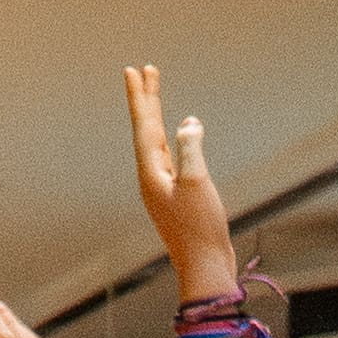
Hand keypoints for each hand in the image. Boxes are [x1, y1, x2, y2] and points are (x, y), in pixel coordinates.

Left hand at [125, 66, 238, 299]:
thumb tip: (188, 122)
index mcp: (151, 173)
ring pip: (156, 142)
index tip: (133, 70)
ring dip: (156, 116)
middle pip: (147, 129)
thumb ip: (190, 148)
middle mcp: (151, 178)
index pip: (144, 125)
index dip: (141, 97)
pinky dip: (171, 137)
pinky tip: (179, 134)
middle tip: (144, 70)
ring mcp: (161, 188)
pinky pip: (168, 156)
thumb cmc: (201, 228)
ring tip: (155, 92)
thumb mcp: (197, 183)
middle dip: (147, 99)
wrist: (204, 267)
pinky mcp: (174, 196)